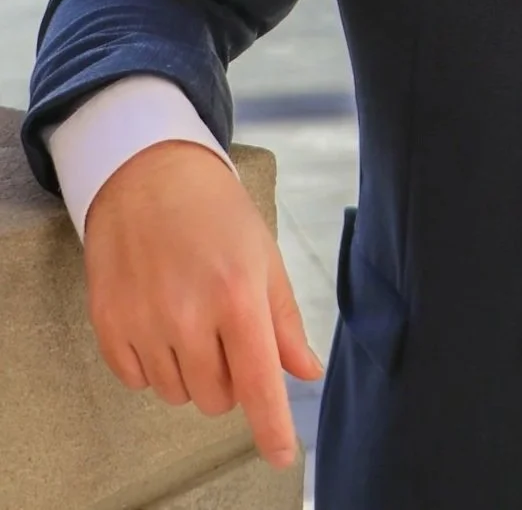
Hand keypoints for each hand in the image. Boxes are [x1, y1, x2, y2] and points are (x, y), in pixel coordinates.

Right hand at [83, 140, 323, 469]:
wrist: (149, 174)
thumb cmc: (217, 213)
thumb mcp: (264, 257)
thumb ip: (285, 321)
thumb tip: (306, 372)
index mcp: (237, 296)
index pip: (257, 383)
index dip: (272, 427)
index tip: (283, 455)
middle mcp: (188, 315)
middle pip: (216, 398)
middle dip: (229, 378)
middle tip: (227, 332)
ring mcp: (143, 322)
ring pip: (177, 394)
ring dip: (191, 372)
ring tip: (192, 319)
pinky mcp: (108, 323)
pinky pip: (137, 380)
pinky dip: (153, 364)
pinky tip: (160, 320)